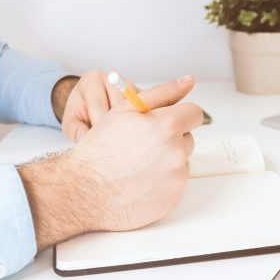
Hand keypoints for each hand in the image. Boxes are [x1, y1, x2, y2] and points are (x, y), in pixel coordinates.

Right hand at [19, 75, 200, 248]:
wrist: (85, 191)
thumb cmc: (100, 149)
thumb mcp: (125, 110)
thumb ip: (162, 93)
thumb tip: (188, 80)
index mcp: (168, 126)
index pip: (194, 113)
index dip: (178, 115)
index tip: (166, 121)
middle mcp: (177, 152)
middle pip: (187, 138)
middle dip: (170, 138)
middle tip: (141, 144)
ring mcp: (176, 178)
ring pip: (181, 162)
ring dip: (166, 160)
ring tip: (137, 164)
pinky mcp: (173, 199)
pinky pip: (174, 184)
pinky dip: (161, 182)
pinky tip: (139, 181)